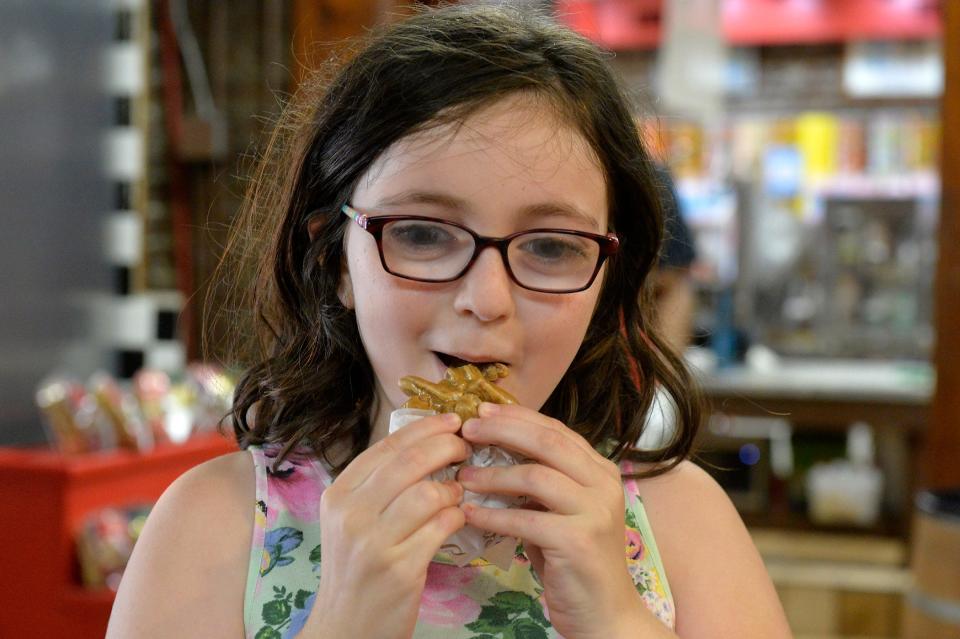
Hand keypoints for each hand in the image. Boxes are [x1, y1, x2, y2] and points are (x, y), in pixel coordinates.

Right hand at [303, 412, 469, 638]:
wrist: (345, 628)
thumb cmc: (356, 569)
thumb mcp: (352, 520)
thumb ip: (379, 485)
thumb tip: (424, 444)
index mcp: (339, 494)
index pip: (387, 446)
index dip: (425, 427)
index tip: (452, 420)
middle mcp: (351, 513)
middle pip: (410, 462)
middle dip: (446, 447)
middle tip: (466, 448)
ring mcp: (374, 542)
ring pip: (428, 492)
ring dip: (453, 487)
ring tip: (458, 492)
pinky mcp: (400, 568)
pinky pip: (441, 527)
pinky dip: (457, 516)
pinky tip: (458, 518)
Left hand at [457, 402, 649, 638]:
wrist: (605, 613)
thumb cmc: (574, 560)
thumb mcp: (559, 510)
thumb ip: (539, 481)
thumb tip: (490, 449)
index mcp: (600, 470)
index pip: (555, 430)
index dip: (517, 417)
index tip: (480, 411)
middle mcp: (603, 484)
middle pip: (548, 443)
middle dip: (502, 431)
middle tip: (466, 431)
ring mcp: (595, 512)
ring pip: (536, 476)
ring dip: (493, 475)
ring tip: (463, 477)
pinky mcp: (578, 541)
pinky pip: (526, 520)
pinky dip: (493, 515)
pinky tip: (469, 513)